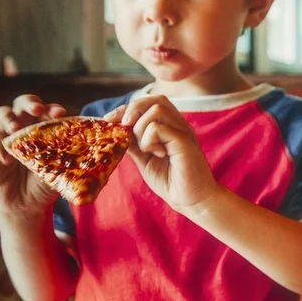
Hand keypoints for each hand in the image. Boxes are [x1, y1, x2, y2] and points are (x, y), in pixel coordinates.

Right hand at [0, 95, 66, 215]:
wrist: (28, 204)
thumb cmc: (48, 182)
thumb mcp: (64, 169)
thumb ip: (77, 154)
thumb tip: (102, 138)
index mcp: (44, 127)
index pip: (47, 111)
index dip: (52, 109)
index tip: (60, 113)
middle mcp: (25, 126)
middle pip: (23, 103)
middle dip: (29, 103)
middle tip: (37, 109)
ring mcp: (7, 135)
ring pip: (2, 114)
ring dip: (9, 118)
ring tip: (16, 129)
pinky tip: (8, 159)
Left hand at [105, 95, 220, 210]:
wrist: (192, 200)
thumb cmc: (171, 181)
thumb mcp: (144, 159)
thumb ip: (134, 143)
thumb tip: (115, 130)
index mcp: (171, 126)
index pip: (149, 103)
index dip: (126, 108)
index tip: (110, 121)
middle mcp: (179, 125)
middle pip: (154, 100)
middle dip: (132, 110)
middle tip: (124, 129)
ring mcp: (183, 132)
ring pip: (156, 109)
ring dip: (141, 128)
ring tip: (146, 149)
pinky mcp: (184, 143)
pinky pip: (159, 128)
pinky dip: (149, 140)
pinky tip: (156, 154)